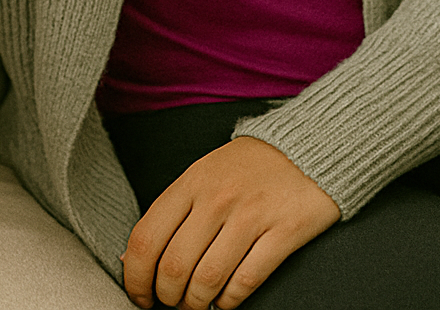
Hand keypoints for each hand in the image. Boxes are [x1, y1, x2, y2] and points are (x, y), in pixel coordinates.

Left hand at [121, 136, 339, 309]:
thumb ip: (172, 211)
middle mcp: (218, 198)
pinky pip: (245, 282)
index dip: (135, 278)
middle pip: (174, 267)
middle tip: (172, 302)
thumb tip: (130, 258)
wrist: (309, 145)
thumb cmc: (250, 166)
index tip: (140, 295)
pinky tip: (225, 299)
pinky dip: (228, 301)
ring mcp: (251, 215)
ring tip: (198, 303)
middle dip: (167, 297)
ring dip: (196, 304)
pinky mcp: (283, 232)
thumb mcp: (204, 173)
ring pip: (207, 280)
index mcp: (192, 181)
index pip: (146, 238)